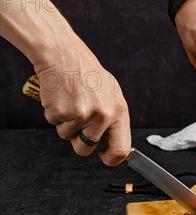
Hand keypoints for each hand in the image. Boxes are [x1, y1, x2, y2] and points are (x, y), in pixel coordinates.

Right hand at [34, 34, 130, 165]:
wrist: (63, 55)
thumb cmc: (86, 72)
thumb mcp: (110, 93)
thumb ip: (113, 117)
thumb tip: (112, 142)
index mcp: (119, 111)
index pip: (121, 150)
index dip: (111, 159)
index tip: (104, 157)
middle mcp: (103, 116)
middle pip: (87, 149)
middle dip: (79, 141)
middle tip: (78, 119)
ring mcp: (82, 116)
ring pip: (67, 137)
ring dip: (65, 123)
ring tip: (70, 100)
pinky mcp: (62, 113)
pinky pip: (54, 124)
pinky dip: (54, 113)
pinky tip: (60, 97)